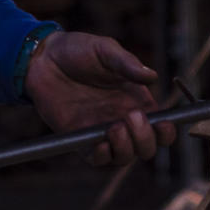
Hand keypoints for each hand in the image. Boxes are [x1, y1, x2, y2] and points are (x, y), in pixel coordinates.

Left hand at [25, 31, 176, 165]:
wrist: (42, 59)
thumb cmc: (76, 50)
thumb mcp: (105, 50)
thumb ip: (127, 64)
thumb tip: (152, 76)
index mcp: (136, 100)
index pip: (161, 126)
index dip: (167, 131)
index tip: (163, 124)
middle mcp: (122, 120)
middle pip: (146, 147)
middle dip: (146, 139)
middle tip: (132, 117)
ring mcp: (101, 131)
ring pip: (124, 157)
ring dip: (125, 149)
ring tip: (114, 127)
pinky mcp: (79, 138)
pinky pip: (96, 159)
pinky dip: (102, 156)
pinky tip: (100, 142)